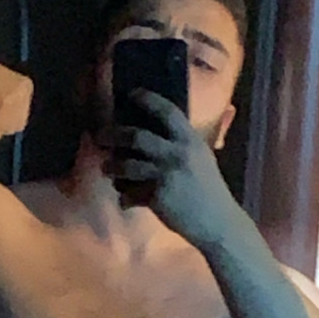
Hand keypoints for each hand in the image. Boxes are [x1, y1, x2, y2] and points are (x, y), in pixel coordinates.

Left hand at [108, 89, 241, 245]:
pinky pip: (131, 193)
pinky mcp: (158, 197)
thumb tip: (158, 131)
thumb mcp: (201, 159)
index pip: (166, 111)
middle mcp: (177, 153)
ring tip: (106, 168)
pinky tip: (124, 201)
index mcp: (191, 140)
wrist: (218, 223)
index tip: (131, 94)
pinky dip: (125, 197)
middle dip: (114, 135)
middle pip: (136, 136)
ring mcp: (166, 175)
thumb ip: (183, 144)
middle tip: (100, 136)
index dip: (147, 99)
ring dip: (112, 166)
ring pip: (127, 165)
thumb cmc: (209, 191)